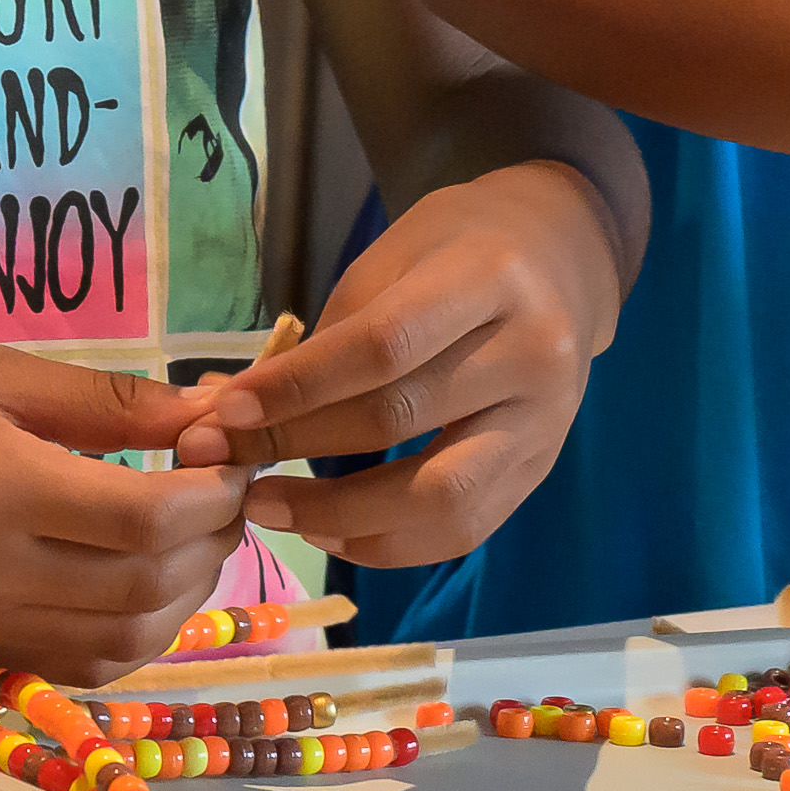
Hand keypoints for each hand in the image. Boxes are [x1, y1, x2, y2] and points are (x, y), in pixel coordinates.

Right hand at [0, 337, 248, 679]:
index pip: (148, 520)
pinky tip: (143, 583)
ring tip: (193, 537)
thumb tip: (210, 418)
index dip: (214, 493)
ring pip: (124, 643)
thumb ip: (108, 403)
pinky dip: (133, 634)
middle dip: (213, 541)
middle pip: (148, 587)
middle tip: (224, 490)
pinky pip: (79, 663)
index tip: (232, 454)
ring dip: (185, 596)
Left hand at [179, 160, 623, 564]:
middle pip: (402, 422)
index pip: (383, 347)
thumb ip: (321, 337)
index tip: (230, 413)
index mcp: (488, 280)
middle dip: (300, 449)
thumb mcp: (391, 258)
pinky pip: (465, 529)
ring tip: (270, 509)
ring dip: (342, 517)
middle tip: (226, 464)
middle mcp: (531, 355)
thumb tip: (226, 410)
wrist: (563, 260)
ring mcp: (545, 422)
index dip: (300, 387)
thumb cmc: (458, 248)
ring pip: (441, 498)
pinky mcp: (540, 470)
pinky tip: (331, 530)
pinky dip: (390, 542)